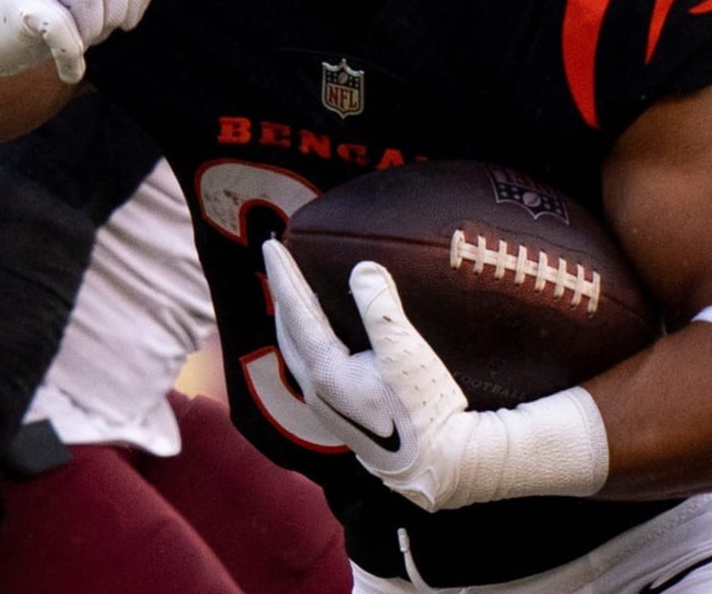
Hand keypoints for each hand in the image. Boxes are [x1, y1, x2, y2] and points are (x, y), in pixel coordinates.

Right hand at [0, 0, 189, 131]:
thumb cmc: (53, 11)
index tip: (123, 15)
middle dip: (114, 16)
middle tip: (93, 29)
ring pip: (92, 1)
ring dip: (92, 33)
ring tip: (76, 39)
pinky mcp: (18, 1)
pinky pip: (65, 31)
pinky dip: (73, 58)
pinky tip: (70, 69)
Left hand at [262, 239, 608, 511]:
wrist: (440, 465)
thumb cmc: (424, 408)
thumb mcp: (405, 350)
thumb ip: (380, 306)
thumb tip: (361, 268)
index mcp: (325, 371)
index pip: (295, 311)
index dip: (283, 275)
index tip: (271, 245)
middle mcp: (316, 389)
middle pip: (287, 331)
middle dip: (282, 294)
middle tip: (279, 263)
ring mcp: (325, 406)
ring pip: (296, 351)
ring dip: (293, 317)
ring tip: (297, 292)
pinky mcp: (340, 414)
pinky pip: (309, 364)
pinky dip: (306, 338)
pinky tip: (323, 334)